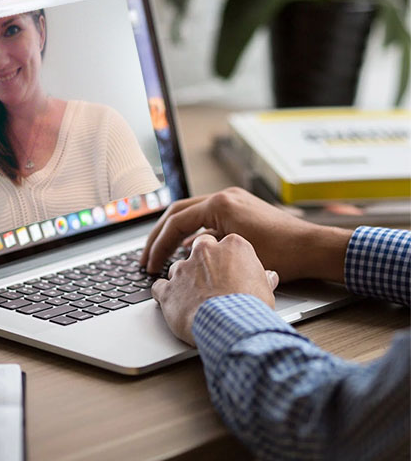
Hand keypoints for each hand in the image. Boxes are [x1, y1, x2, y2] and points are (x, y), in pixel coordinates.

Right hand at [142, 187, 351, 283]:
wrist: (313, 247)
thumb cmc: (282, 253)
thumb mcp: (235, 253)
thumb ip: (204, 248)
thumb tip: (182, 254)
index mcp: (220, 204)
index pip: (176, 222)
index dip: (158, 245)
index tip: (150, 264)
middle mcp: (224, 196)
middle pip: (177, 213)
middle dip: (159, 236)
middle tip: (146, 258)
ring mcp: (232, 200)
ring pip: (190, 214)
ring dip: (174, 234)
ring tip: (161, 255)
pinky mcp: (239, 208)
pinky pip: (206, 218)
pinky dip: (193, 233)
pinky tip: (188, 251)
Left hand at [151, 233, 278, 344]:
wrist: (231, 326)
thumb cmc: (251, 307)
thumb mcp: (265, 290)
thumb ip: (262, 278)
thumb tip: (268, 277)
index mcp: (232, 246)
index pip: (225, 244)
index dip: (226, 259)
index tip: (228, 270)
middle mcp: (204, 251)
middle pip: (199, 249)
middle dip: (202, 263)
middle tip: (210, 281)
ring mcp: (183, 269)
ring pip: (178, 268)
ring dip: (184, 281)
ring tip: (194, 299)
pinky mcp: (168, 288)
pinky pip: (159, 287)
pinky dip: (164, 295)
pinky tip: (173, 304)